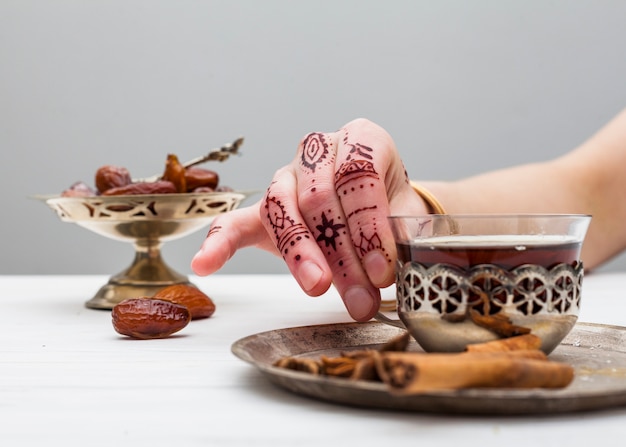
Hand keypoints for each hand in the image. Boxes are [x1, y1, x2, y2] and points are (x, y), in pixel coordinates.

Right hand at [191, 118, 427, 320]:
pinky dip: (219, 242)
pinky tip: (205, 263)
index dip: (369, 225)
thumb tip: (386, 272)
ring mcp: (286, 177)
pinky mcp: (262, 208)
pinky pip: (234, 221)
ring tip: (316, 288)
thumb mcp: (405, 216)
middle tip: (359, 296)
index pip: (358, 175)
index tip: (382, 269)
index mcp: (361, 139)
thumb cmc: (392, 210)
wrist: (377, 210)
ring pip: (282, 209)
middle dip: (340, 252)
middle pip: (319, 198)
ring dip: (300, 255)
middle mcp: (319, 151)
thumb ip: (397, 237)